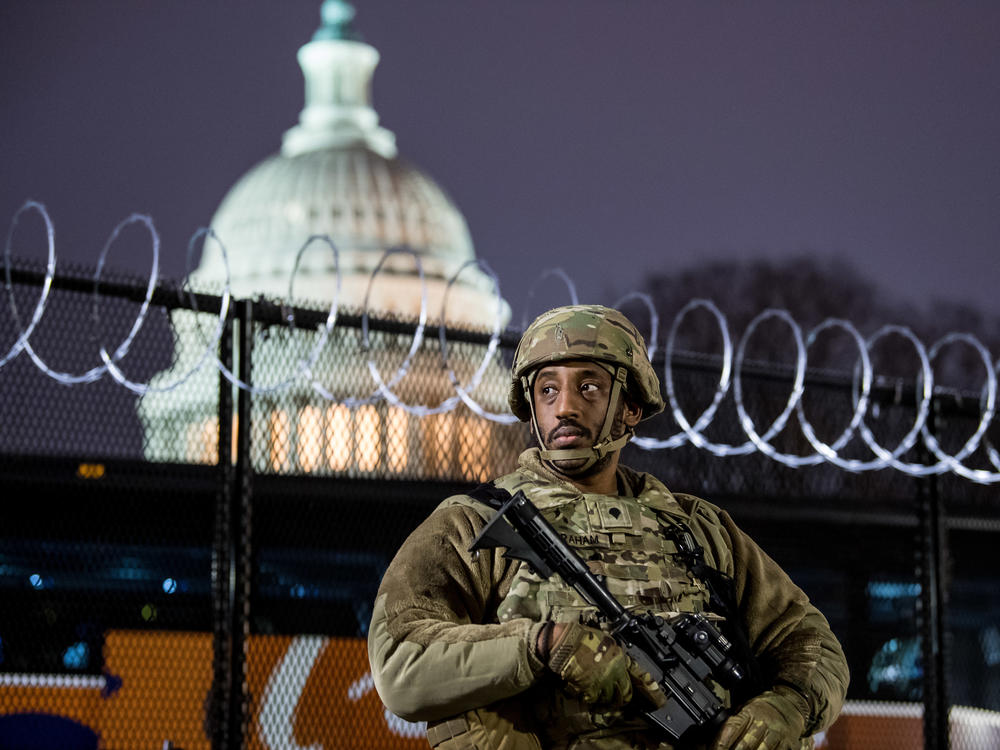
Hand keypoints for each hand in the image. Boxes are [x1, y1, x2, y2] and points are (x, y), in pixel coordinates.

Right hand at [540, 622, 664, 708]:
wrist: (563, 644)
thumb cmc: (583, 638)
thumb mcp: (607, 641)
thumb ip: (618, 655)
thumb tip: (623, 664)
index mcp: (620, 660)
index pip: (640, 678)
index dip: (651, 691)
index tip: (659, 700)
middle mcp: (613, 674)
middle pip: (625, 694)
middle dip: (623, 696)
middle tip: (620, 695)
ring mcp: (601, 684)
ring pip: (609, 699)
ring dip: (606, 696)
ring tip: (599, 688)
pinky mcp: (588, 691)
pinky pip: (594, 699)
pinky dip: (592, 696)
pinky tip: (587, 689)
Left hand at [710, 688, 806, 749]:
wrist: (789, 704)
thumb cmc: (763, 709)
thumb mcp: (746, 709)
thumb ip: (735, 722)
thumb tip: (716, 738)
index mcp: (750, 712)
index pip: (731, 728)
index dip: (721, 743)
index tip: (714, 749)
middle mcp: (764, 722)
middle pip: (745, 744)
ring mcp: (777, 734)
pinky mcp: (789, 744)